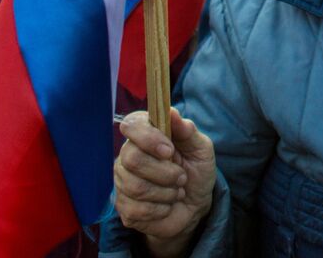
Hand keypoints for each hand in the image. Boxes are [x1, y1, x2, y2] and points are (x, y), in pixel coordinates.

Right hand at [115, 109, 216, 255]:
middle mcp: (128, 155)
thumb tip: (172, 112)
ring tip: (177, 191)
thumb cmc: (195, 170)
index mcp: (145, 134)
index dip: (149, 137)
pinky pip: (136, 209)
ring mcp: (122, 181)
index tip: (170, 150)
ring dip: (166, 192)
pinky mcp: (124, 207)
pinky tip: (167, 205)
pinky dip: (160, 209)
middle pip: (132, 159)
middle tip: (182, 177)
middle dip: (164, 172)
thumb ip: (187, 131)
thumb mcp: (200, 149)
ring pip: (135, 186)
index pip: (131, 125)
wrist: (195, 205)